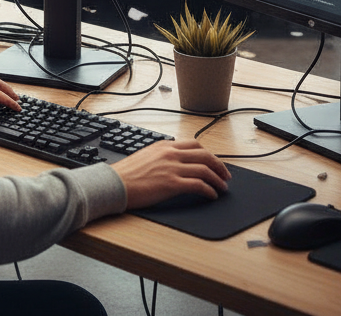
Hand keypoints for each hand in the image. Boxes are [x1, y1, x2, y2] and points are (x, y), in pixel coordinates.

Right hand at [112, 138, 230, 209]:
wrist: (115, 184)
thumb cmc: (126, 174)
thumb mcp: (145, 156)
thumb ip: (161, 156)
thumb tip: (173, 162)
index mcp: (165, 146)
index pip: (194, 145)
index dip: (209, 154)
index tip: (215, 162)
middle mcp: (171, 154)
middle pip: (204, 155)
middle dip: (219, 165)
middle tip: (226, 175)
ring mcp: (172, 168)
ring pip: (205, 169)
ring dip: (218, 179)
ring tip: (223, 187)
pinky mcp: (172, 184)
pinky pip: (198, 185)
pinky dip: (209, 190)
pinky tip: (211, 195)